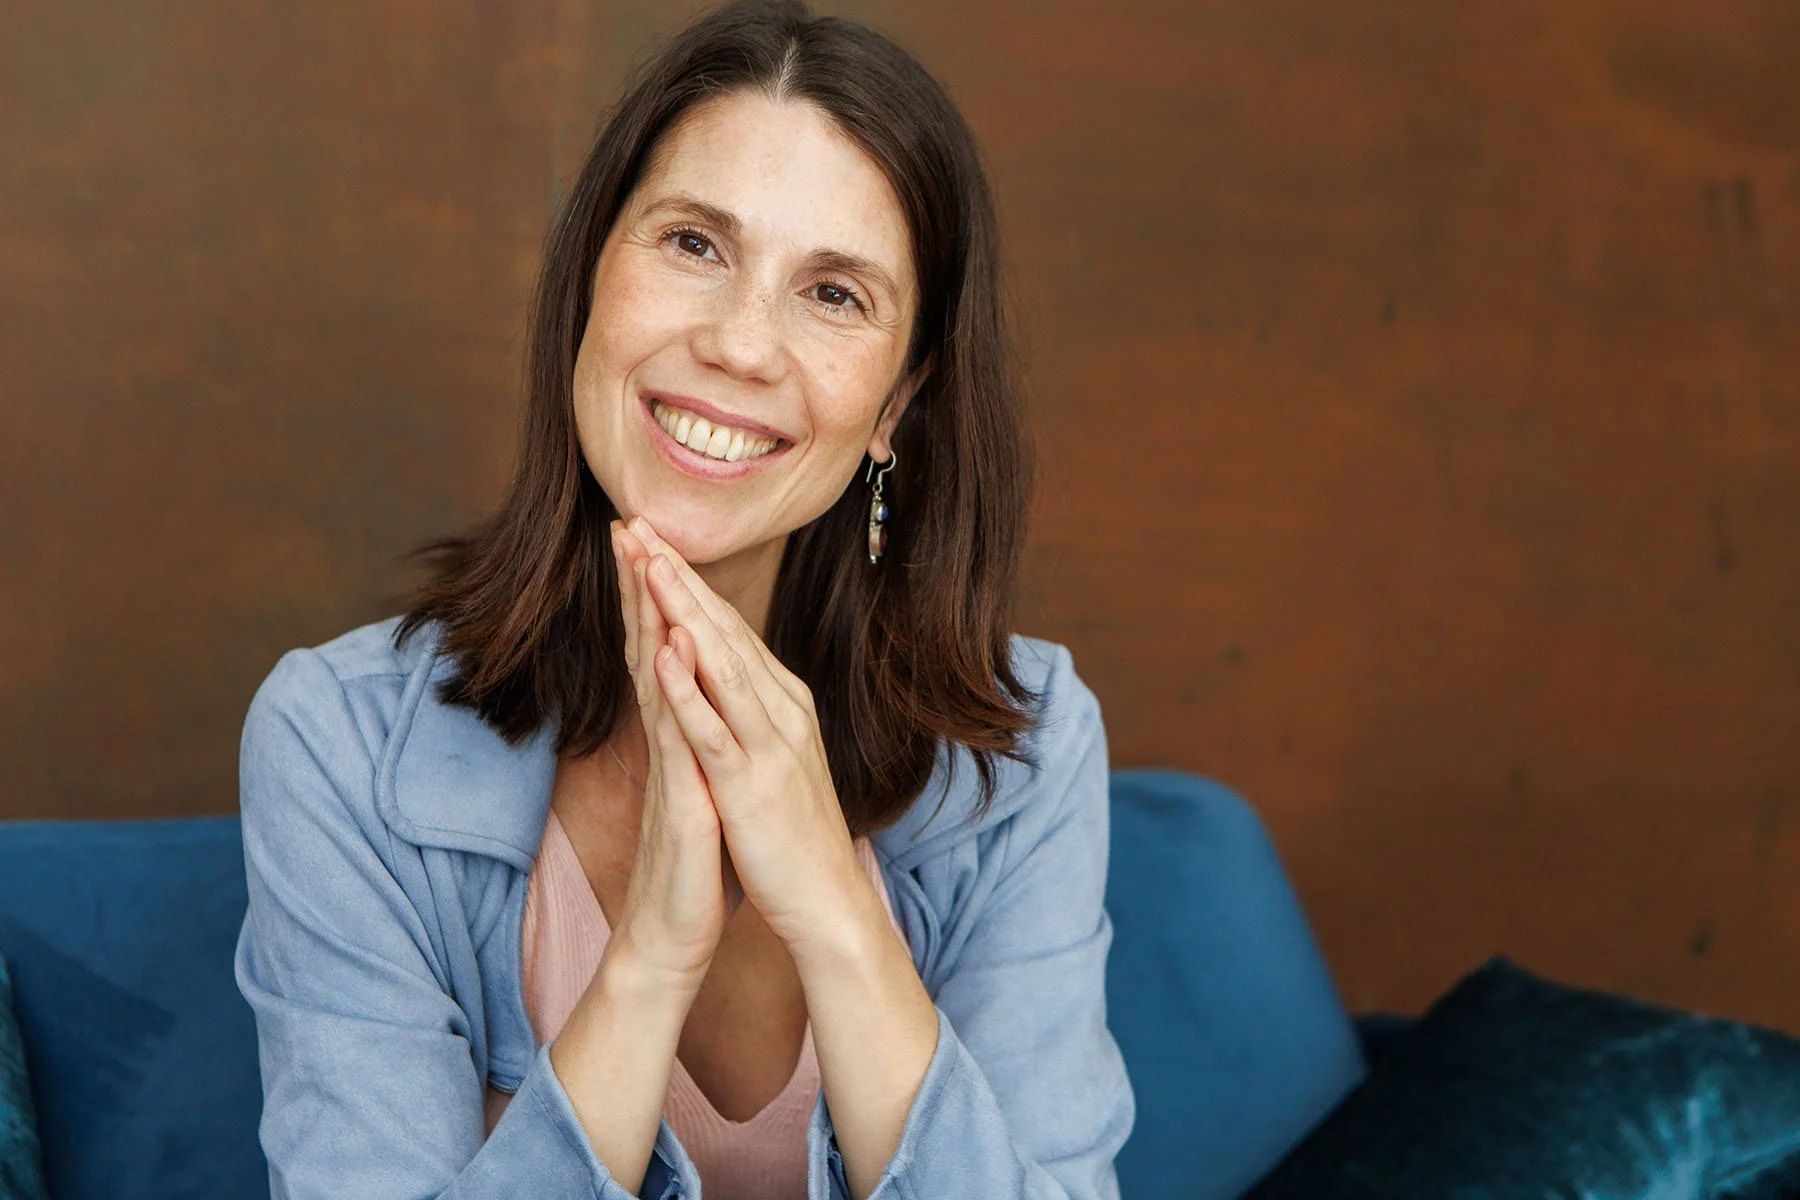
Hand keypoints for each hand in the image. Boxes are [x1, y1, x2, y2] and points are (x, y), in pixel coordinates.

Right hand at [605, 520, 744, 993]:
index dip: (654, 595)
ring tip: (641, 561)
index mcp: (678, 734)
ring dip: (648, 619)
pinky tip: (669, 650)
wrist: (674, 934)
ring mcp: (673, 765)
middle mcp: (669, 739)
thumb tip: (688, 700)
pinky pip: (678, 735)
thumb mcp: (695, 786)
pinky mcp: (684, 796)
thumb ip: (687, 740)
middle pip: (650, 648)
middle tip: (626, 523)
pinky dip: (674, 690)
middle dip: (640, 586)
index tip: (647, 540)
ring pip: (658, 679)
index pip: (663, 650)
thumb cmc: (689, 862)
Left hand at [619, 516, 874, 965]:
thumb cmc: (792, 834)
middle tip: (636, 521)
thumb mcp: (770, 759)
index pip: (724, 629)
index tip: (646, 539)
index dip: (683, 582)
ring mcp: (767, 742)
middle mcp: (778, 708)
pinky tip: (665, 651)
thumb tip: (725, 681)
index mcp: (779, 702)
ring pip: (718, 662)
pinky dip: (690, 686)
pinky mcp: (751, 782)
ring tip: (648, 561)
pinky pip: (715, 727)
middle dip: (674, 574)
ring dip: (681, 608)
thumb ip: (750, 716)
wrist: (826, 899)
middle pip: (719, 628)